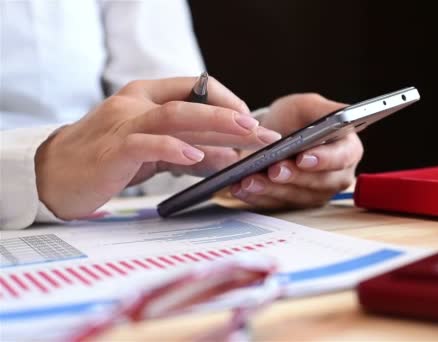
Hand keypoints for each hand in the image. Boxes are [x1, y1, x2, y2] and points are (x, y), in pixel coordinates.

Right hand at [35, 77, 280, 219]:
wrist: (54, 175)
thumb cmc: (107, 160)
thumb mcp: (154, 152)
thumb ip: (189, 150)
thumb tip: (231, 156)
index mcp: (145, 96)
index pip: (193, 87)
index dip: (225, 100)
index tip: (250, 120)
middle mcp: (134, 103)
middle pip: (191, 103)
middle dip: (231, 117)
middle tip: (263, 131)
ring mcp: (122, 124)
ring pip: (173, 115)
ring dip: (213, 124)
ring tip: (244, 133)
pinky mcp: (112, 150)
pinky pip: (146, 145)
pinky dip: (173, 149)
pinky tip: (196, 158)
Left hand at [230, 93, 362, 207]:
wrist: (271, 133)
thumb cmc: (294, 118)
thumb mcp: (308, 106)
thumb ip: (328, 110)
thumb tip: (343, 115)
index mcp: (348, 149)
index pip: (343, 157)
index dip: (325, 159)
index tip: (303, 157)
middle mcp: (337, 176)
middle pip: (319, 182)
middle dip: (294, 177)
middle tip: (273, 170)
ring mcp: (316, 193)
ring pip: (296, 195)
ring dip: (271, 189)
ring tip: (249, 180)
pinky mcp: (294, 203)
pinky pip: (276, 204)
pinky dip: (257, 196)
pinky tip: (241, 188)